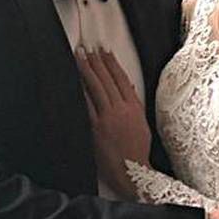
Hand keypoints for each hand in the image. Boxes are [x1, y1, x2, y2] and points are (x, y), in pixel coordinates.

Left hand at [75, 47, 149, 199]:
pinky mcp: (96, 127)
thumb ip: (135, 106)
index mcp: (135, 108)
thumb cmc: (138, 151)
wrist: (133, 171)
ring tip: (80, 56)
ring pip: (97, 87)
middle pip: (108, 80)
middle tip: (88, 47)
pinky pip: (88, 104)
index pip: (122, 79)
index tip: (105, 52)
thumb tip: (129, 88)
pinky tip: (75, 80)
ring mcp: (108, 117)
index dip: (112, 64)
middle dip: (97, 61)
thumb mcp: (143, 125)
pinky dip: (81, 90)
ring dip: (88, 70)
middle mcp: (122, 109)